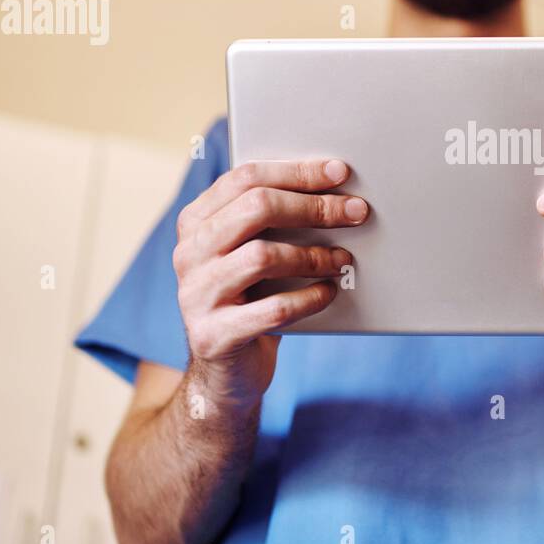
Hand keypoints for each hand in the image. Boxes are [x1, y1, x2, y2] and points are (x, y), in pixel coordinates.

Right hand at [171, 158, 367, 407]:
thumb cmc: (251, 299)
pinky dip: (309, 298)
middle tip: (355, 211)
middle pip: (256, 208)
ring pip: (262, 256)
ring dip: (314, 254)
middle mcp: (189, 253)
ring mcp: (196, 294)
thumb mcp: (253, 253)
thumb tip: (338, 190)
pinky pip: (273, 309)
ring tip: (344, 259)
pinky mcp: (214, 335)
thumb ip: (274, 222)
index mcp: (196, 222)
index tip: (340, 172)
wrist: (226, 371)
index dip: (297, 172)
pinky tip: (330, 292)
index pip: (246, 178)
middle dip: (313, 206)